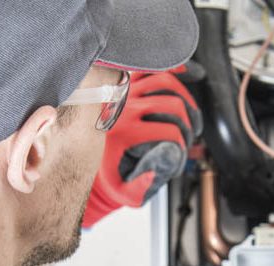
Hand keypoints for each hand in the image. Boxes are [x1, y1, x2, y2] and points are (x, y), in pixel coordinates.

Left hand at [83, 70, 201, 227]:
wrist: (85, 154)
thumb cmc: (108, 172)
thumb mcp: (122, 189)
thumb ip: (139, 189)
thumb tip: (156, 173)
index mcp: (124, 132)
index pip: (169, 131)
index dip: (183, 144)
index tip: (182, 152)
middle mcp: (123, 107)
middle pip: (172, 104)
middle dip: (187, 124)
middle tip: (188, 137)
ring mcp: (124, 90)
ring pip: (165, 81)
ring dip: (185, 98)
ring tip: (189, 116)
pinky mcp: (125, 81)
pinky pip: (151, 67)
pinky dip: (171, 68)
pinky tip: (186, 75)